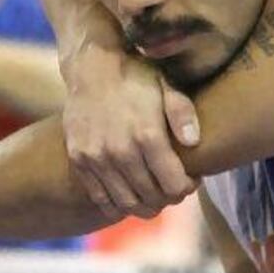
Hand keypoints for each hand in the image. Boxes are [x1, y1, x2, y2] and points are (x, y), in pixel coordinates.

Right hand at [63, 51, 200, 219]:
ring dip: (145, 204)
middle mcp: (120, 151)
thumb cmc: (136, 75)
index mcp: (147, 135)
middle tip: (173, 185)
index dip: (187, 187)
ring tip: (153, 190)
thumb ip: (182, 113)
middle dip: (169, 196)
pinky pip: (101, 198)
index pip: (174, 186)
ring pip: (127, 203)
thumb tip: (194, 142)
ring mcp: (96, 158)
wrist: (91, 67)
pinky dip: (118, 203)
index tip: (190, 177)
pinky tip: (129, 192)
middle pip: (153, 198)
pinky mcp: (79, 160)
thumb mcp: (166, 85)